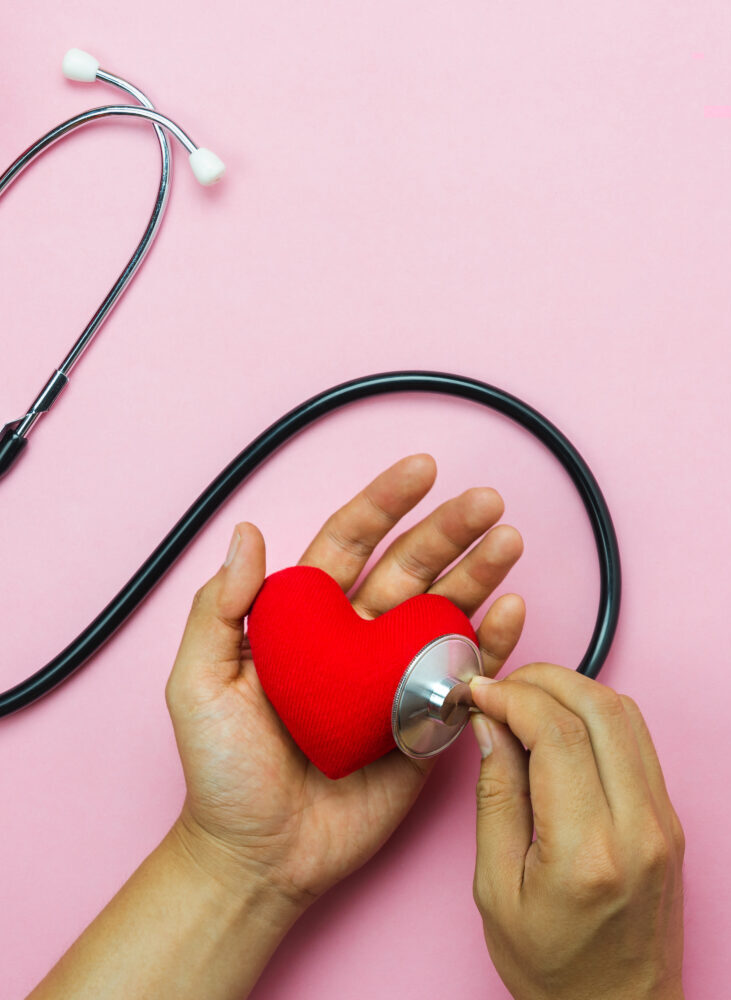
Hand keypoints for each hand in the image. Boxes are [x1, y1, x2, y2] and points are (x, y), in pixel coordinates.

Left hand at [165, 454, 524, 916]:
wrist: (260, 856)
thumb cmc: (223, 771)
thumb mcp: (199, 684)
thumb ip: (219, 609)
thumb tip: (247, 532)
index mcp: (307, 620)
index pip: (350, 544)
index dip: (384, 504)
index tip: (421, 468)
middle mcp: (356, 638)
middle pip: (410, 568)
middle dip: (448, 531)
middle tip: (487, 501)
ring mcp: (394, 678)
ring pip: (444, 611)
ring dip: (479, 574)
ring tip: (509, 542)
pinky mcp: (424, 722)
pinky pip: (463, 675)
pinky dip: (491, 644)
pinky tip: (510, 612)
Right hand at [469, 663, 684, 999]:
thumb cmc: (553, 968)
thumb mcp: (495, 890)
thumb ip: (494, 797)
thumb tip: (490, 727)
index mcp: (587, 851)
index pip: (557, 733)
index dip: (512, 696)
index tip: (479, 692)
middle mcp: (637, 827)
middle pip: (599, 706)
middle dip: (542, 679)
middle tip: (500, 687)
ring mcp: (662, 820)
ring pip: (625, 713)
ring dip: (571, 690)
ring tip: (524, 699)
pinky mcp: (669, 819)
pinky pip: (636, 739)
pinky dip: (595, 714)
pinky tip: (558, 724)